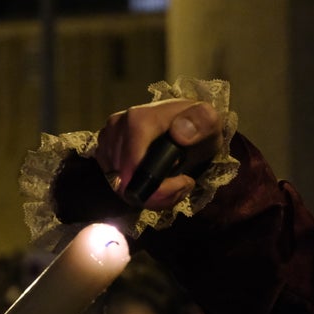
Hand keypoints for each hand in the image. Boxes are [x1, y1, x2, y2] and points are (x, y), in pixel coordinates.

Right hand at [95, 99, 223, 208]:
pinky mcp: (104, 153)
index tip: (184, 182)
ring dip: (150, 194)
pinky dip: (138, 191)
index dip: (158, 188)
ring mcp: (107, 140)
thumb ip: (200, 123)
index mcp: (138, 119)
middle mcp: (116, 127)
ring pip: (120, 187)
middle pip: (125, 182)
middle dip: (157, 193)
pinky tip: (156, 181)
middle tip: (181, 184)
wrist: (187, 124)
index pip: (134, 169)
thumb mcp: (209, 122)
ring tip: (172, 181)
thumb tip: (179, 133)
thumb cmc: (197, 125)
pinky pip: (115, 184)